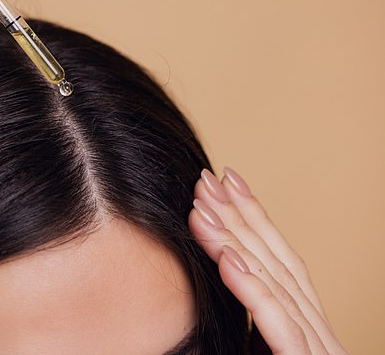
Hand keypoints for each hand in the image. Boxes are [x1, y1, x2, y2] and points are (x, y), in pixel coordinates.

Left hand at [188, 167, 347, 353]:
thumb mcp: (256, 352)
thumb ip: (248, 324)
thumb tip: (219, 280)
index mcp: (305, 329)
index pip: (279, 263)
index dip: (254, 218)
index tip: (226, 183)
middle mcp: (316, 334)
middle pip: (276, 263)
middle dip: (239, 218)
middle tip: (206, 181)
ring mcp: (317, 351)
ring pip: (274, 283)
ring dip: (234, 242)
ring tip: (202, 208)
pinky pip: (281, 323)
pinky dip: (253, 288)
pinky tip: (226, 259)